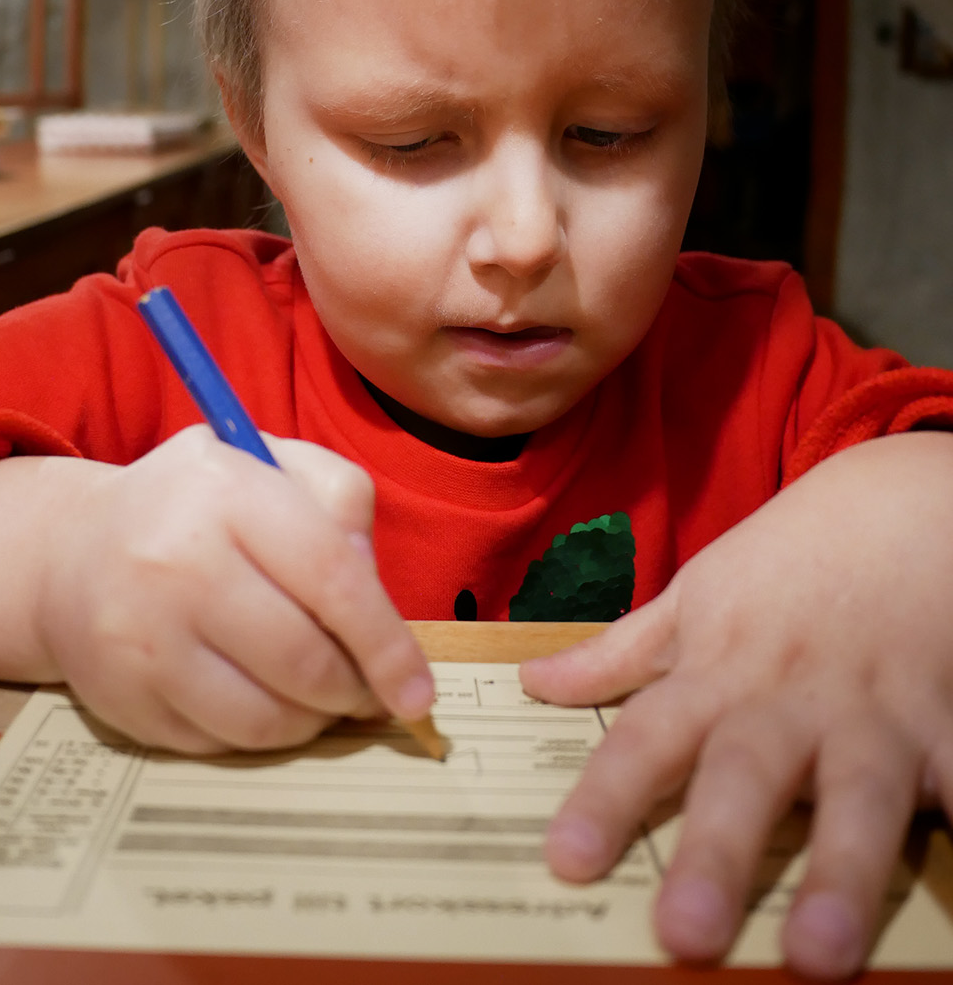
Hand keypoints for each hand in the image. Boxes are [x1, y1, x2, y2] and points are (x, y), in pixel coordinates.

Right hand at [0, 426, 432, 753]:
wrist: (71, 552)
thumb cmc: (198, 506)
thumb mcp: (269, 464)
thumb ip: (340, 502)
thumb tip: (375, 594)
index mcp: (225, 492)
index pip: (331, 577)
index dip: (386, 643)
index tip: (417, 689)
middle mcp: (175, 562)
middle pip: (303, 660)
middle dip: (354, 689)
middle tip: (367, 690)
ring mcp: (140, 638)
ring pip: (266, 719)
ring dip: (312, 719)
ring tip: (316, 692)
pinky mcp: (122, 699)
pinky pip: (221, 745)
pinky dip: (259, 734)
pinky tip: (259, 698)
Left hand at [519, 431, 952, 979]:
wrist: (896, 507)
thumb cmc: (785, 563)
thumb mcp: (694, 597)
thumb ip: (620, 653)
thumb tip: (535, 684)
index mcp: (718, 672)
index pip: (647, 739)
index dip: (606, 799)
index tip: (567, 861)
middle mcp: (787, 700)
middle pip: (744, 777)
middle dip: (716, 855)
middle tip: (683, 936)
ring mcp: (873, 715)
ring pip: (856, 798)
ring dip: (838, 874)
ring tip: (816, 955)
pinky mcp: (949, 724)